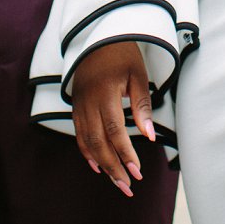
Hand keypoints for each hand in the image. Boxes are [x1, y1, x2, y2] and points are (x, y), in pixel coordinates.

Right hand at [71, 40, 155, 196]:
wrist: (97, 37)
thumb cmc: (123, 54)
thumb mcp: (138, 75)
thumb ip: (142, 106)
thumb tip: (149, 136)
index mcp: (105, 92)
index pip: (115, 131)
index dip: (125, 153)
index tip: (137, 172)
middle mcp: (88, 102)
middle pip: (99, 142)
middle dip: (113, 167)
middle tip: (127, 186)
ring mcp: (79, 105)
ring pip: (87, 142)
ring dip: (101, 164)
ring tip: (116, 181)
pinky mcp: (75, 106)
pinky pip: (79, 134)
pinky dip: (87, 152)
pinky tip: (97, 166)